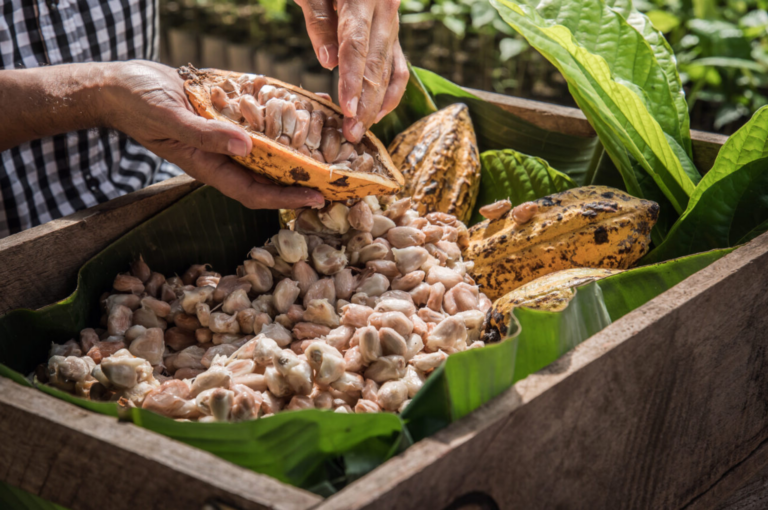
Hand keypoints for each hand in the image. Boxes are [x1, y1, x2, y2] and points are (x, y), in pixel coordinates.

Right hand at [100, 61, 324, 208]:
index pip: (255, 193)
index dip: (286, 199)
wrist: (122, 85)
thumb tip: (245, 146)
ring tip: (330, 149)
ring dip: (296, 152)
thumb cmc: (139, 105)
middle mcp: (224, 156)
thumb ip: (206, 135)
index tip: (318, 198)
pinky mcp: (227, 116)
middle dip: (301, 181)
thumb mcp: (171, 118)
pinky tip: (303, 111)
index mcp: (210, 167)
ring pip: (268, 151)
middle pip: (269, 176)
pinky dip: (280, 119)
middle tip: (337, 178)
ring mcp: (227, 137)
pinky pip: (258, 122)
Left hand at [296, 0, 408, 142]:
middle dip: (365, 103)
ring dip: (376, 103)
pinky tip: (378, 112)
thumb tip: (329, 63)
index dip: (352, 80)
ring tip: (361, 130)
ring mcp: (393, 22)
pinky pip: (399, 66)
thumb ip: (319, 20)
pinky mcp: (393, 32)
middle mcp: (385, 10)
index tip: (347, 110)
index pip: (357, 45)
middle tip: (352, 134)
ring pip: (389, 69)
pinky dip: (391, 91)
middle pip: (376, 64)